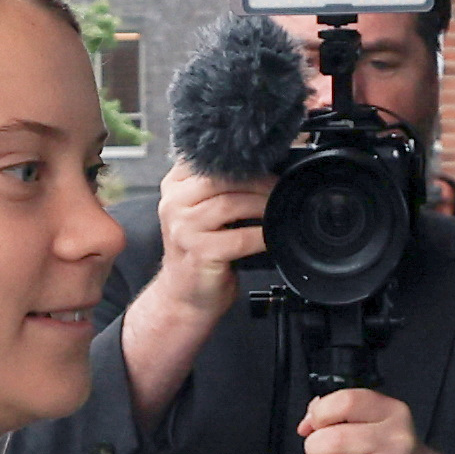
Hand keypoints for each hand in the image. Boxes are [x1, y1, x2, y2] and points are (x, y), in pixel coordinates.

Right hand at [112, 156, 263, 413]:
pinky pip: (239, 238)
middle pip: (221, 177)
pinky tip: (271, 236)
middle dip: (258, 180)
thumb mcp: (202, 210)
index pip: (208, 157)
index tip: (267, 159)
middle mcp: (174, 202)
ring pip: (230, 203)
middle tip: (281, 185)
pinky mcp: (198, 252)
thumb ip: (221, 186)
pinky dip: (261, 235)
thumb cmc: (200, 250)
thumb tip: (266, 164)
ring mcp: (183, 228)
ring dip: (262, 204)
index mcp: (175, 185)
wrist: (184, 295)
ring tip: (279, 207)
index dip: (241, 157)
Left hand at [297, 383, 420, 453]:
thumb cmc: (388, 451)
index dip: (321, 413)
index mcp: (392, 412)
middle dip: (313, 449)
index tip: (318, 424)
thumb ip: (337, 412)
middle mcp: (397, 439)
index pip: (346, 402)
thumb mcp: (373, 421)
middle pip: (331, 440)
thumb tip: (307, 424)